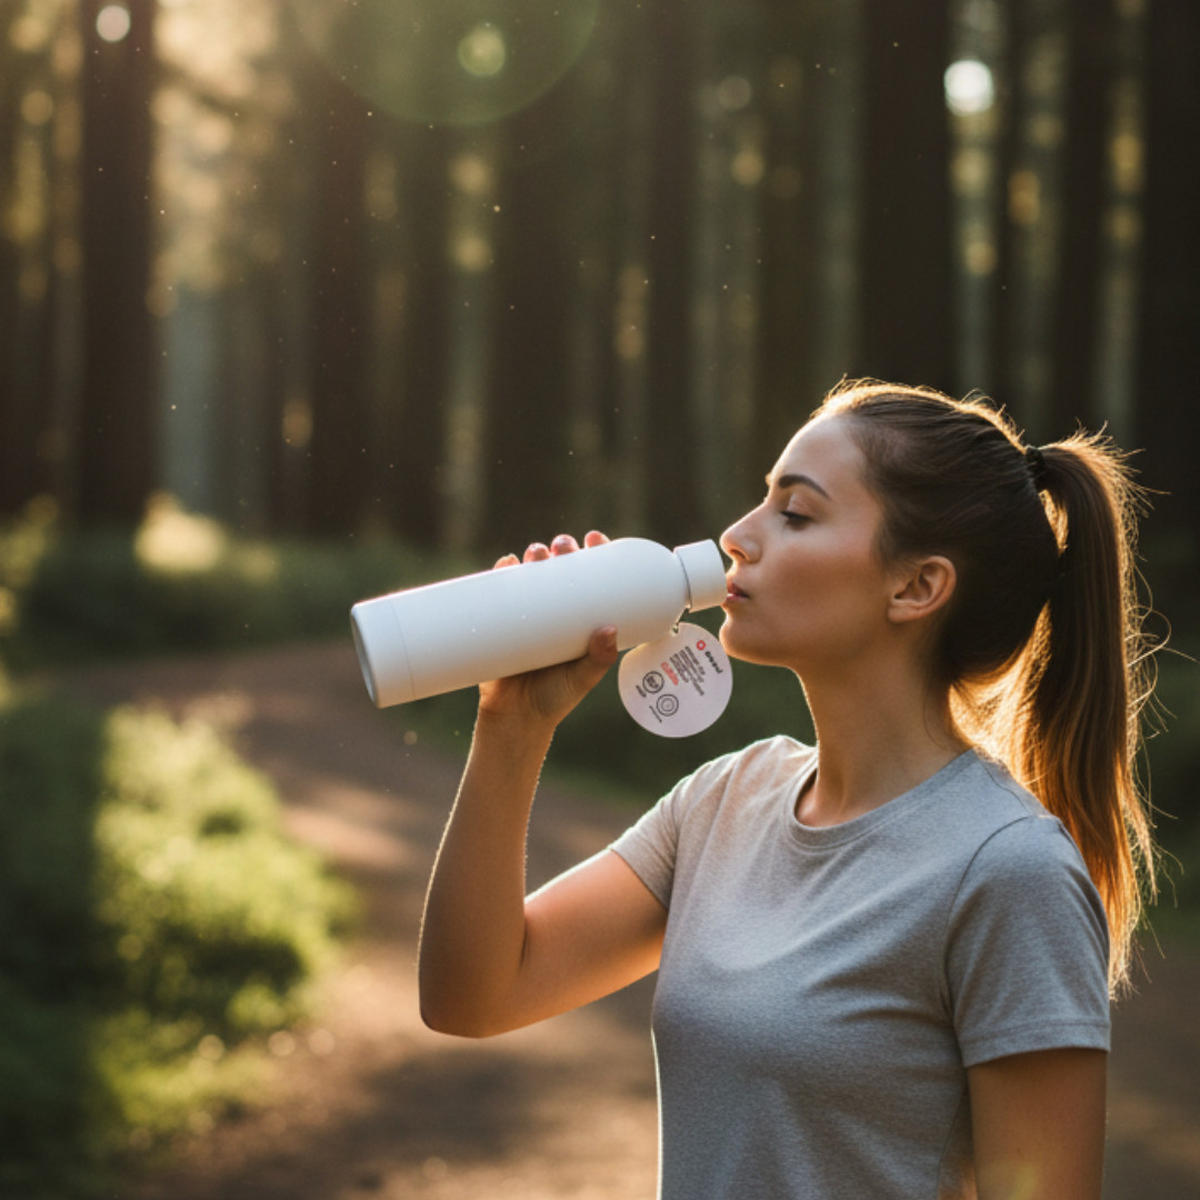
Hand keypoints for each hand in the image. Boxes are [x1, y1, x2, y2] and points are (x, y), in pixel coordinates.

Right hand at [477, 532, 617, 726]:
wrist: (514, 719)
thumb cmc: (555, 699)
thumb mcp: (582, 679)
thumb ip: (598, 659)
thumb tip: (609, 630)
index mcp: (581, 619)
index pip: (592, 579)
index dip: (596, 554)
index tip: (596, 540)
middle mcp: (556, 612)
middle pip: (561, 570)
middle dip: (563, 550)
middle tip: (563, 547)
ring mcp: (527, 615)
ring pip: (532, 575)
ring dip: (535, 556)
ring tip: (537, 553)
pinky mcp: (500, 622)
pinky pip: (499, 592)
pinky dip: (503, 573)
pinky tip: (507, 563)